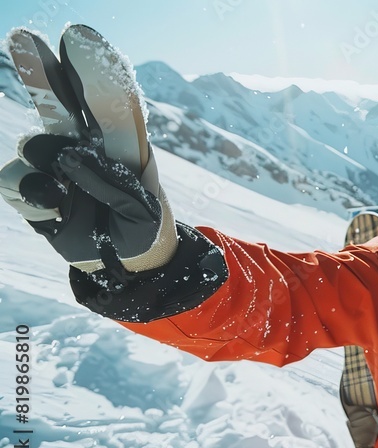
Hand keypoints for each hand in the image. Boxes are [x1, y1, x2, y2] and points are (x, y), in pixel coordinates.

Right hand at [0, 25, 175, 275]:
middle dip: (41, 70)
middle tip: (22, 38)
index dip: (93, 68)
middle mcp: (85, 145)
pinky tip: (55, 205)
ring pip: (36, 143)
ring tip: (71, 190)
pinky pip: (15, 180)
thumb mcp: (147, 213)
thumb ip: (114, 184)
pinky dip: (32, 192)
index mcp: (124, 140)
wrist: (128, 265)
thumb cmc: (144, 228)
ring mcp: (54, 165)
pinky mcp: (31, 191)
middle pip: (60, 101)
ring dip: (50, 161)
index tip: (78, 36)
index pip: (110, 101)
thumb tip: (64, 158)